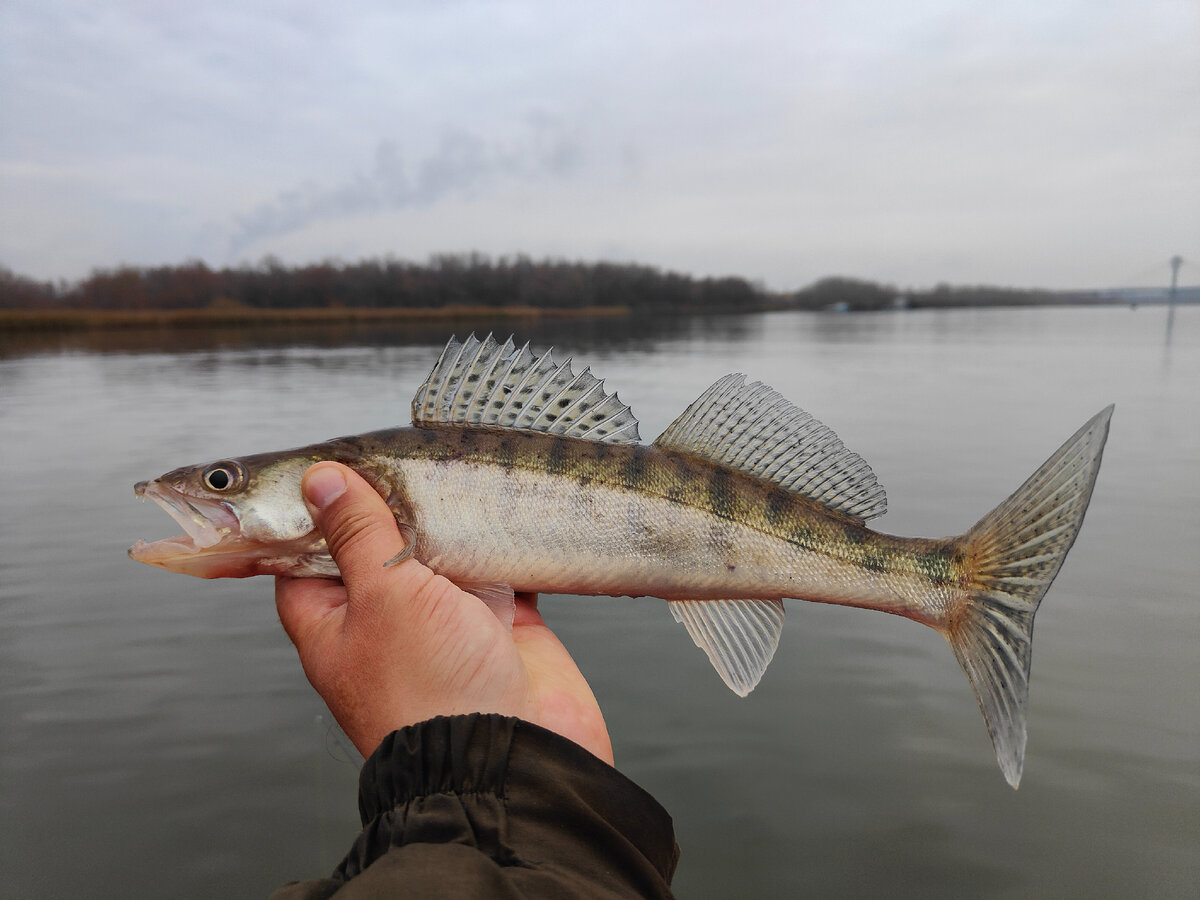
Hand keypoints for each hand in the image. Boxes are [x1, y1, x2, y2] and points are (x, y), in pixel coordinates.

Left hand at [274, 462, 612, 763]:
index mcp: (335, 625)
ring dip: (448, 518)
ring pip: (440, 555)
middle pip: (377, 550)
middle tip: (398, 452)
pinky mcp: (502, 625)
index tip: (326, 464)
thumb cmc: (429, 689)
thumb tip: (322, 479)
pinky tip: (502, 503)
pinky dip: (502, 540)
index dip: (310, 512)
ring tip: (448, 465)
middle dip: (391, 505)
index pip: (304, 558)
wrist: (515, 757)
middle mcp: (387, 624)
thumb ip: (359, 532)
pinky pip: (499, 568)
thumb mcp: (382, 595)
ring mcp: (446, 625)